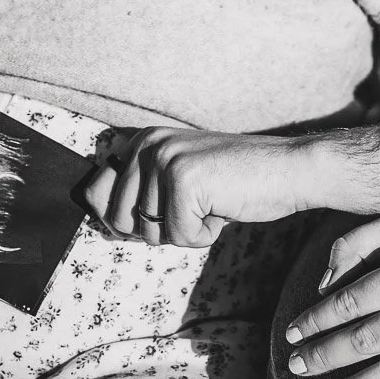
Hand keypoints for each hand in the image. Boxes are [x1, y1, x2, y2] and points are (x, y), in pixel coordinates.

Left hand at [80, 127, 316, 246]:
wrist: (289, 169)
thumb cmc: (237, 182)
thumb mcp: (176, 184)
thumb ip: (133, 193)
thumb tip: (90, 205)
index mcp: (141, 141)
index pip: (100, 198)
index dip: (136, 217)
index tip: (174, 202)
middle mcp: (147, 144)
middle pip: (123, 221)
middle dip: (164, 226)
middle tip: (199, 203)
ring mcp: (164, 159)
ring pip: (151, 233)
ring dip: (186, 230)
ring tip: (213, 201)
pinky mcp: (183, 179)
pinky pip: (180, 237)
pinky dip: (206, 234)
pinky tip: (224, 206)